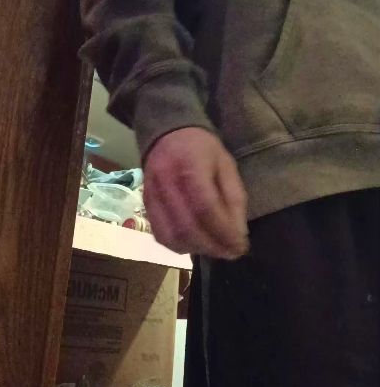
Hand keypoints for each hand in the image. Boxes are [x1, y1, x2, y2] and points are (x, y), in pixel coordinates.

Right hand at [143, 128, 248, 258]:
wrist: (168, 133)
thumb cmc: (202, 149)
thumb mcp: (227, 165)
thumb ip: (234, 199)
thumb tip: (238, 234)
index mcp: (190, 166)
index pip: (206, 209)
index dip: (224, 233)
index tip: (240, 247)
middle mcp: (166, 182)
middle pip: (187, 227)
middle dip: (212, 246)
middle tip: (230, 253)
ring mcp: (152, 195)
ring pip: (171, 236)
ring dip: (195, 249)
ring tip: (214, 249)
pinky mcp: (145, 204)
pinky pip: (159, 235)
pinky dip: (178, 246)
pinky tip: (195, 244)